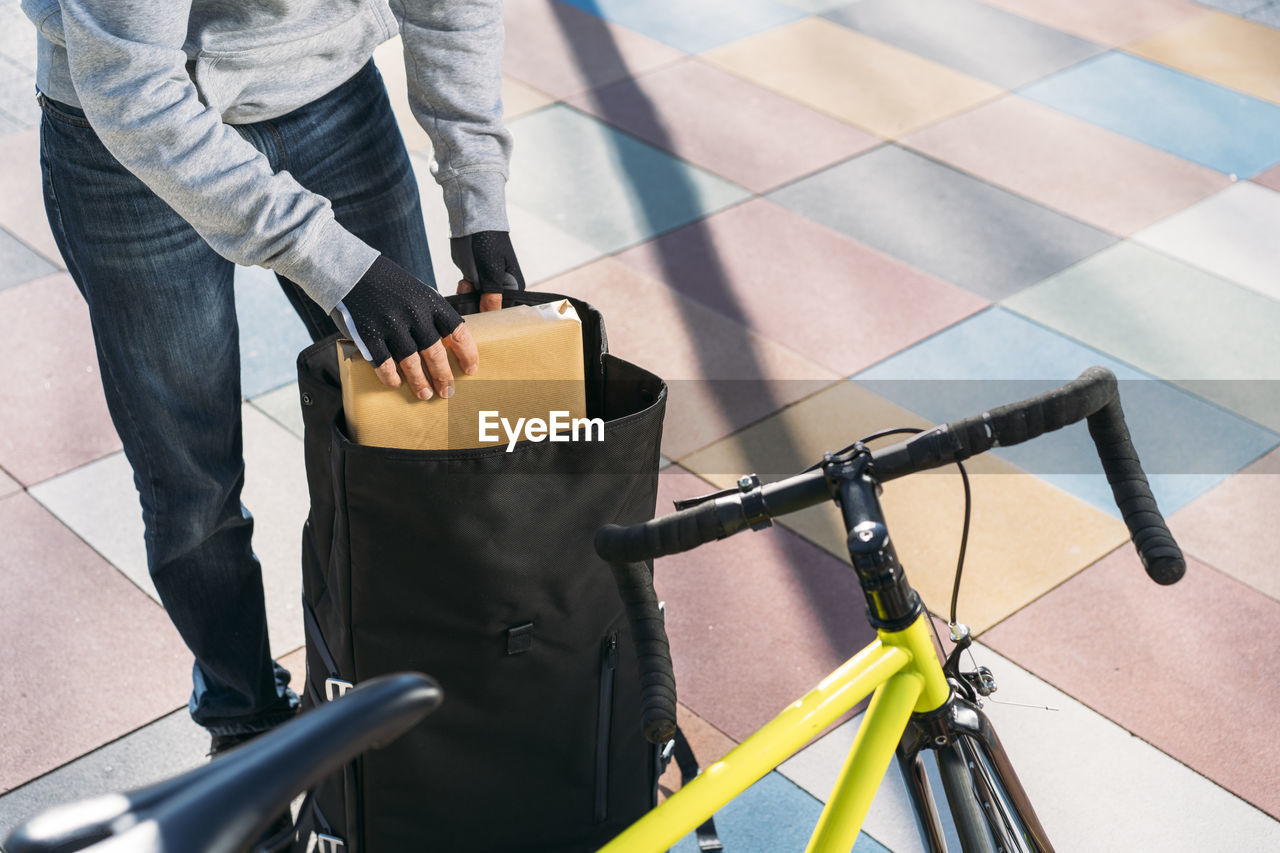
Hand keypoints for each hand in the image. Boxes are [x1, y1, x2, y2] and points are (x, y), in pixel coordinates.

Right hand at [337, 255, 478, 398]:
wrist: (350, 271)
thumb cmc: (388, 284)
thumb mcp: (417, 291)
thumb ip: (432, 314)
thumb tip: (449, 343)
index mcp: (430, 301)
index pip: (458, 332)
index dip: (467, 354)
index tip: (470, 369)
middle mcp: (413, 313)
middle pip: (435, 353)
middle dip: (444, 376)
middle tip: (448, 391)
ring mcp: (390, 324)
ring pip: (411, 362)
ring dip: (420, 382)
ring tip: (425, 394)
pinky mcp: (368, 334)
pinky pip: (384, 363)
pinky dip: (391, 377)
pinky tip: (396, 384)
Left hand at [450, 230, 523, 312]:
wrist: (471, 223)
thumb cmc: (488, 244)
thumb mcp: (491, 273)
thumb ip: (492, 298)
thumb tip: (490, 317)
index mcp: (514, 288)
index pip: (505, 312)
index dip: (492, 316)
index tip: (481, 315)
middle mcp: (502, 289)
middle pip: (489, 309)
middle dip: (477, 305)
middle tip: (470, 291)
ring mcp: (487, 285)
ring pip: (476, 303)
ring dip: (467, 297)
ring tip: (465, 282)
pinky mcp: (474, 280)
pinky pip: (468, 294)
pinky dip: (463, 291)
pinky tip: (463, 281)